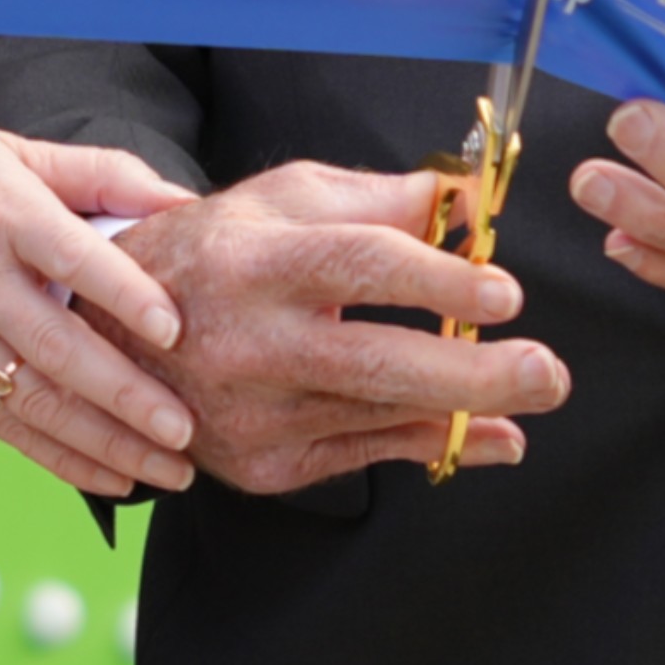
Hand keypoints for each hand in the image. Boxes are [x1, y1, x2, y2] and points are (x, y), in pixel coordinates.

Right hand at [0, 126, 199, 496]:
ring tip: (168, 470)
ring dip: (107, 444)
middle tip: (186, 431)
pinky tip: (111, 478)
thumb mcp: (7, 150)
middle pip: (59, 349)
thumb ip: (98, 174)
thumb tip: (179, 202)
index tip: (174, 330)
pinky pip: (6, 427)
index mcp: (1, 214)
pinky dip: (61, 458)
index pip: (72, 259)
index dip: (125, 296)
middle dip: (127, 397)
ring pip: (37, 403)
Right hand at [108, 159, 573, 496]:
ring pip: (379, 417)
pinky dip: (433, 445)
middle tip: (546, 372)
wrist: (118, 333)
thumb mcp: (287, 199)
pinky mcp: (261, 465)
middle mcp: (247, 343)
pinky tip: (489, 436)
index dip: (437, 280)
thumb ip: (383, 200)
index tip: (504, 293)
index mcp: (254, 261)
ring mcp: (251, 413)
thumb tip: (470, 203)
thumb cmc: (215, 252)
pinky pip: (365, 456)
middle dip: (472, 374)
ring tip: (531, 392)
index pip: (359, 266)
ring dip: (468, 412)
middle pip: (373, 364)